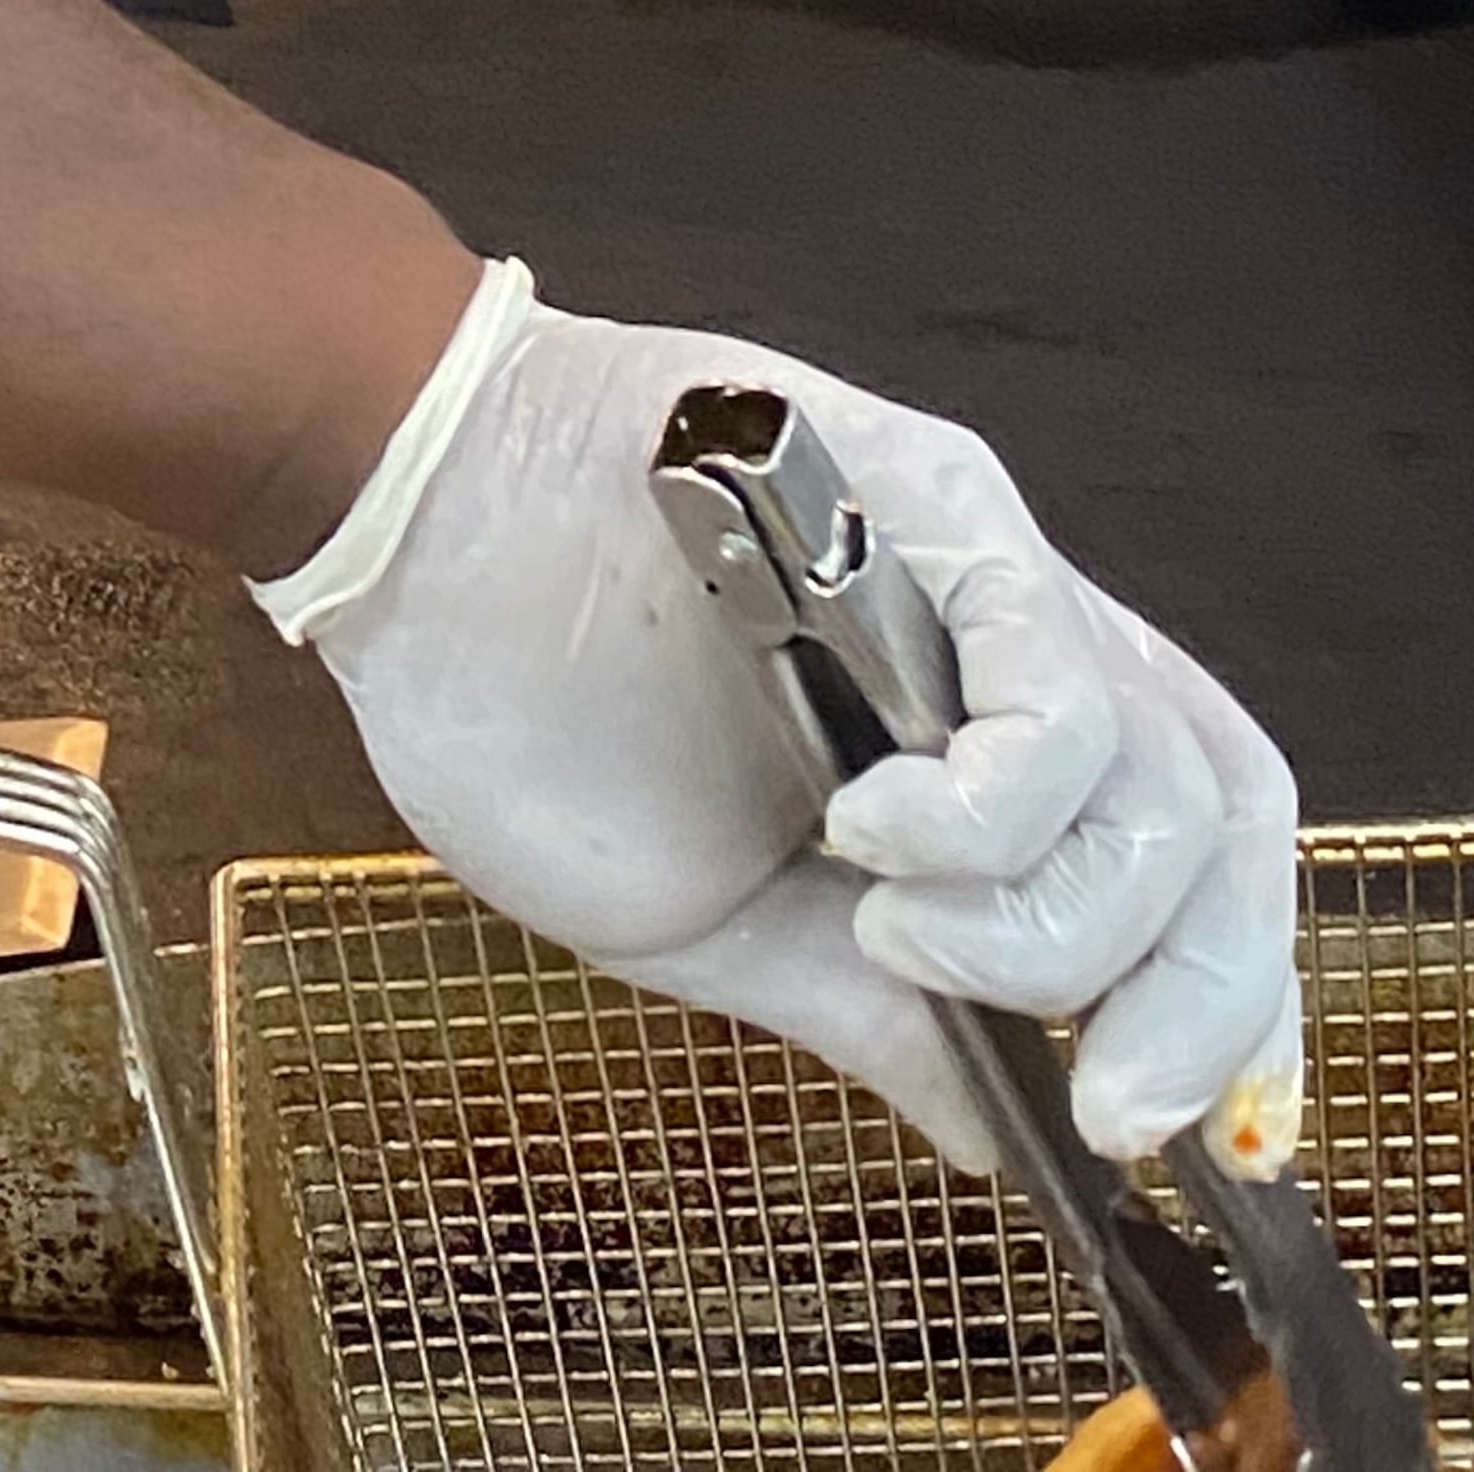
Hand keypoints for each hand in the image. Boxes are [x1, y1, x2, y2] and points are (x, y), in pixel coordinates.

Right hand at [253, 271, 1300, 1171]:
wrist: (400, 522)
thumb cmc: (515, 690)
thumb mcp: (707, 915)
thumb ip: (868, 1009)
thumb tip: (1004, 1132)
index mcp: (968, 738)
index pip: (1189, 864)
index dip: (1227, 1002)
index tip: (1177, 1132)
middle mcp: (1004, 641)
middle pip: (1225, 823)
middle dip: (1196, 1003)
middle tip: (1098, 1104)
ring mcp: (980, 564)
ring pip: (1167, 776)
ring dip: (1057, 918)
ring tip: (890, 923)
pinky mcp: (936, 496)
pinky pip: (1062, 689)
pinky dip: (997, 810)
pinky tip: (874, 832)